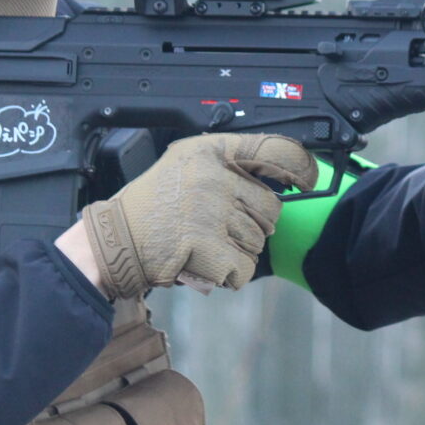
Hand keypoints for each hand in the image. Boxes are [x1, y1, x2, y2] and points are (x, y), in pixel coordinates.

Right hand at [68, 134, 317, 300]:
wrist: (115, 241)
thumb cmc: (153, 205)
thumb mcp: (187, 163)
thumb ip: (229, 163)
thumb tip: (282, 173)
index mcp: (211, 151)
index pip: (274, 149)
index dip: (301, 166)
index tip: (310, 179)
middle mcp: (213, 176)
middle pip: (271, 208)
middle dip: (253, 224)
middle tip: (219, 227)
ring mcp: (210, 211)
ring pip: (258, 241)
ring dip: (238, 250)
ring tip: (205, 243)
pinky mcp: (206, 245)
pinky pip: (243, 268)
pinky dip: (229, 274)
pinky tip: (205, 264)